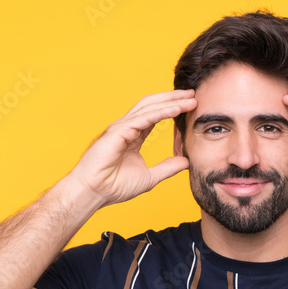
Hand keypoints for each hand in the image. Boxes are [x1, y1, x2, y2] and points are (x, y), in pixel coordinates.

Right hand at [69, 90, 196, 205]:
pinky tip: (176, 109)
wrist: (94, 193)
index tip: (190, 106)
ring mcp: (121, 127)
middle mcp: (126, 127)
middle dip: (173, 98)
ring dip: (171, 102)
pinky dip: (161, 112)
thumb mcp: (150, 177)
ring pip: (149, 108)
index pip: (155, 116)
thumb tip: (186, 161)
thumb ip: (167, 168)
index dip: (172, 109)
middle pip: (153, 105)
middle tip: (193, 95)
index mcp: (132, 136)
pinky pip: (143, 118)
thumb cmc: (114, 187)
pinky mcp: (118, 131)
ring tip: (190, 98)